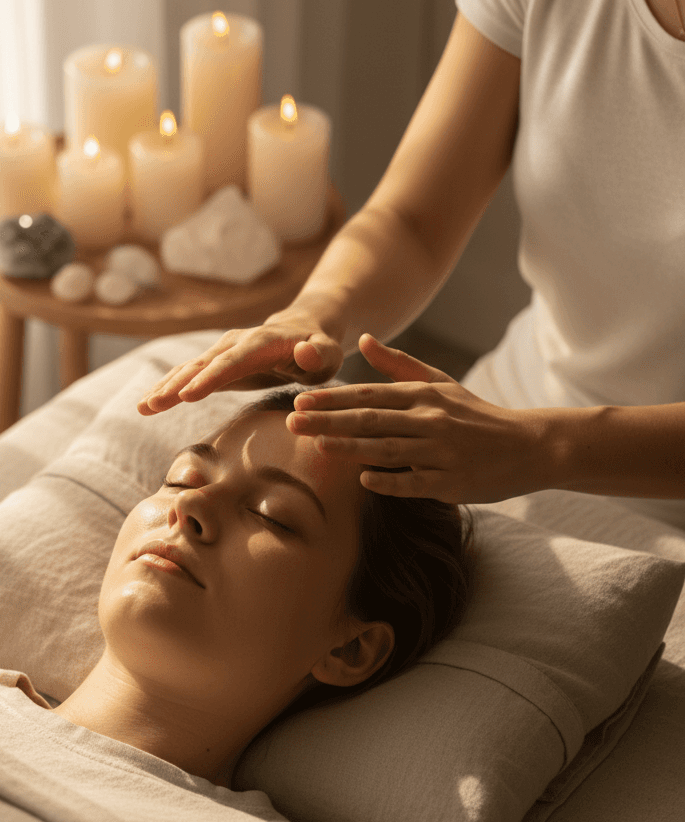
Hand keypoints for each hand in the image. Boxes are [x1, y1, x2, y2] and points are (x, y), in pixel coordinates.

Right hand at [137, 318, 343, 415]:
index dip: (210, 377)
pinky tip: (146, 406)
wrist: (303, 329)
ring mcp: (220, 352)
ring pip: (187, 370)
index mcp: (261, 342)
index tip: (188, 394)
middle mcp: (234, 343)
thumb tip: (306, 351)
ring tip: (142, 408)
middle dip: (176, 385)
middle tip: (153, 404)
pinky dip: (166, 389)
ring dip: (164, 388)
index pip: (233, 361)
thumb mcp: (328, 353)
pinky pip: (186, 376)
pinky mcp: (213, 364)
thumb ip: (319, 354)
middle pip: (201, 365)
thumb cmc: (319, 348)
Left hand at [287, 334, 549, 503]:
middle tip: (292, 421)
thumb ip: (399, 365)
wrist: (529, 446)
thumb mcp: (441, 383)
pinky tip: (364, 479)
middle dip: (328, 420)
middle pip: (371, 420)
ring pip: (388, 448)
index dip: (333, 398)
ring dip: (351, 447)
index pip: (369, 395)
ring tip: (318, 444)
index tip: (301, 399)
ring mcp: (440, 452)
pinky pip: (415, 482)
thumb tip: (366, 338)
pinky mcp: (451, 481)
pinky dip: (391, 480)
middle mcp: (429, 420)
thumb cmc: (475, 416)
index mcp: (423, 396)